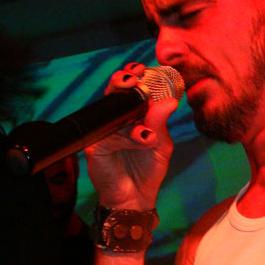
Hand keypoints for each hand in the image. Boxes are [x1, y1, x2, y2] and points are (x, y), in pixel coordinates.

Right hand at [85, 63, 178, 209]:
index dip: (134, 75)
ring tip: (146, 132)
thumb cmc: (148, 169)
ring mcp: (104, 131)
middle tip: (133, 78)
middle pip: (114, 92)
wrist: (136, 196)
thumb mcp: (161, 144)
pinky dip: (127, 138)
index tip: (142, 68)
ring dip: (129, 114)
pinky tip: (142, 142)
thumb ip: (161, 122)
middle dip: (122, 80)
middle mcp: (116, 119)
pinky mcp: (94, 145)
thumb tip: (170, 101)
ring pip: (111, 111)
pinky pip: (110, 135)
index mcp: (132, 115)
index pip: (130, 89)